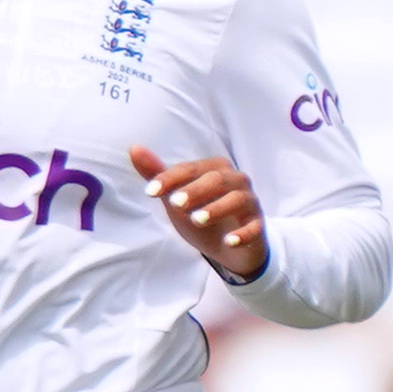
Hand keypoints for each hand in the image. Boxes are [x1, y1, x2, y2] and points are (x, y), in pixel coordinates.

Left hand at [129, 144, 269, 282]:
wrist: (227, 243)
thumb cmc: (199, 212)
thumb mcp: (175, 195)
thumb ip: (157, 174)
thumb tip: (134, 148)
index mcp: (214, 169)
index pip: (190, 169)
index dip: (170, 178)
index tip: (149, 192)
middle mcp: (236, 181)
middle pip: (217, 180)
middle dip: (196, 190)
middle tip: (175, 204)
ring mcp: (250, 202)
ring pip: (238, 199)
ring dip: (217, 209)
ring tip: (196, 219)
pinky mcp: (258, 225)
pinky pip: (255, 227)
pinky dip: (243, 233)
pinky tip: (229, 241)